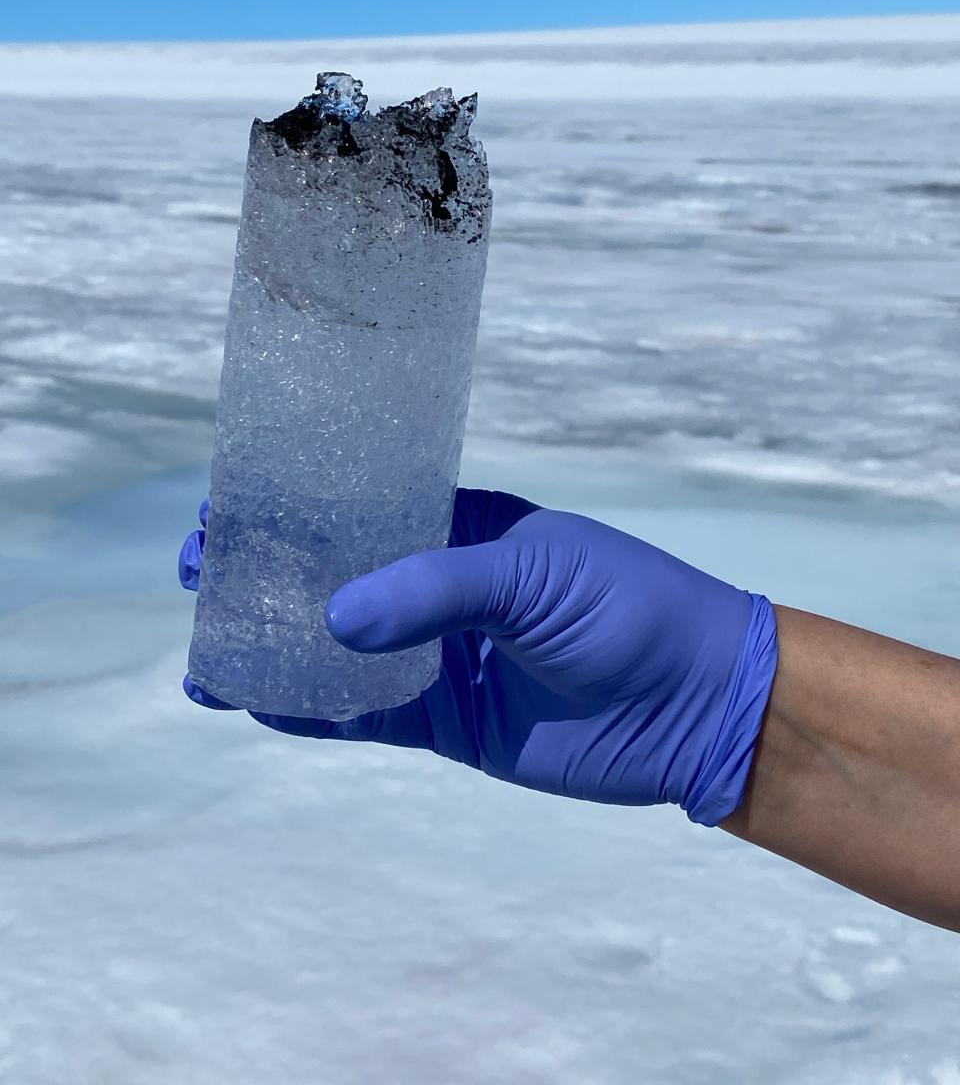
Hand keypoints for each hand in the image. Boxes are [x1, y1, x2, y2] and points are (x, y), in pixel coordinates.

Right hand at [180, 488, 777, 824]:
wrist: (695, 704)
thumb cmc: (628, 608)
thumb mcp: (532, 576)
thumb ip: (436, 591)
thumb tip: (334, 617)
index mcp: (462, 526)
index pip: (361, 506)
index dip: (294, 507)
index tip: (226, 504)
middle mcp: (440, 586)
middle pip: (334, 576)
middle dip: (267, 575)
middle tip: (201, 573)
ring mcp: (438, 655)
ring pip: (337, 650)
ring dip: (275, 648)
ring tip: (207, 651)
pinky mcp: (445, 720)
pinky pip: (364, 714)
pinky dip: (311, 712)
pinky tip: (257, 703)